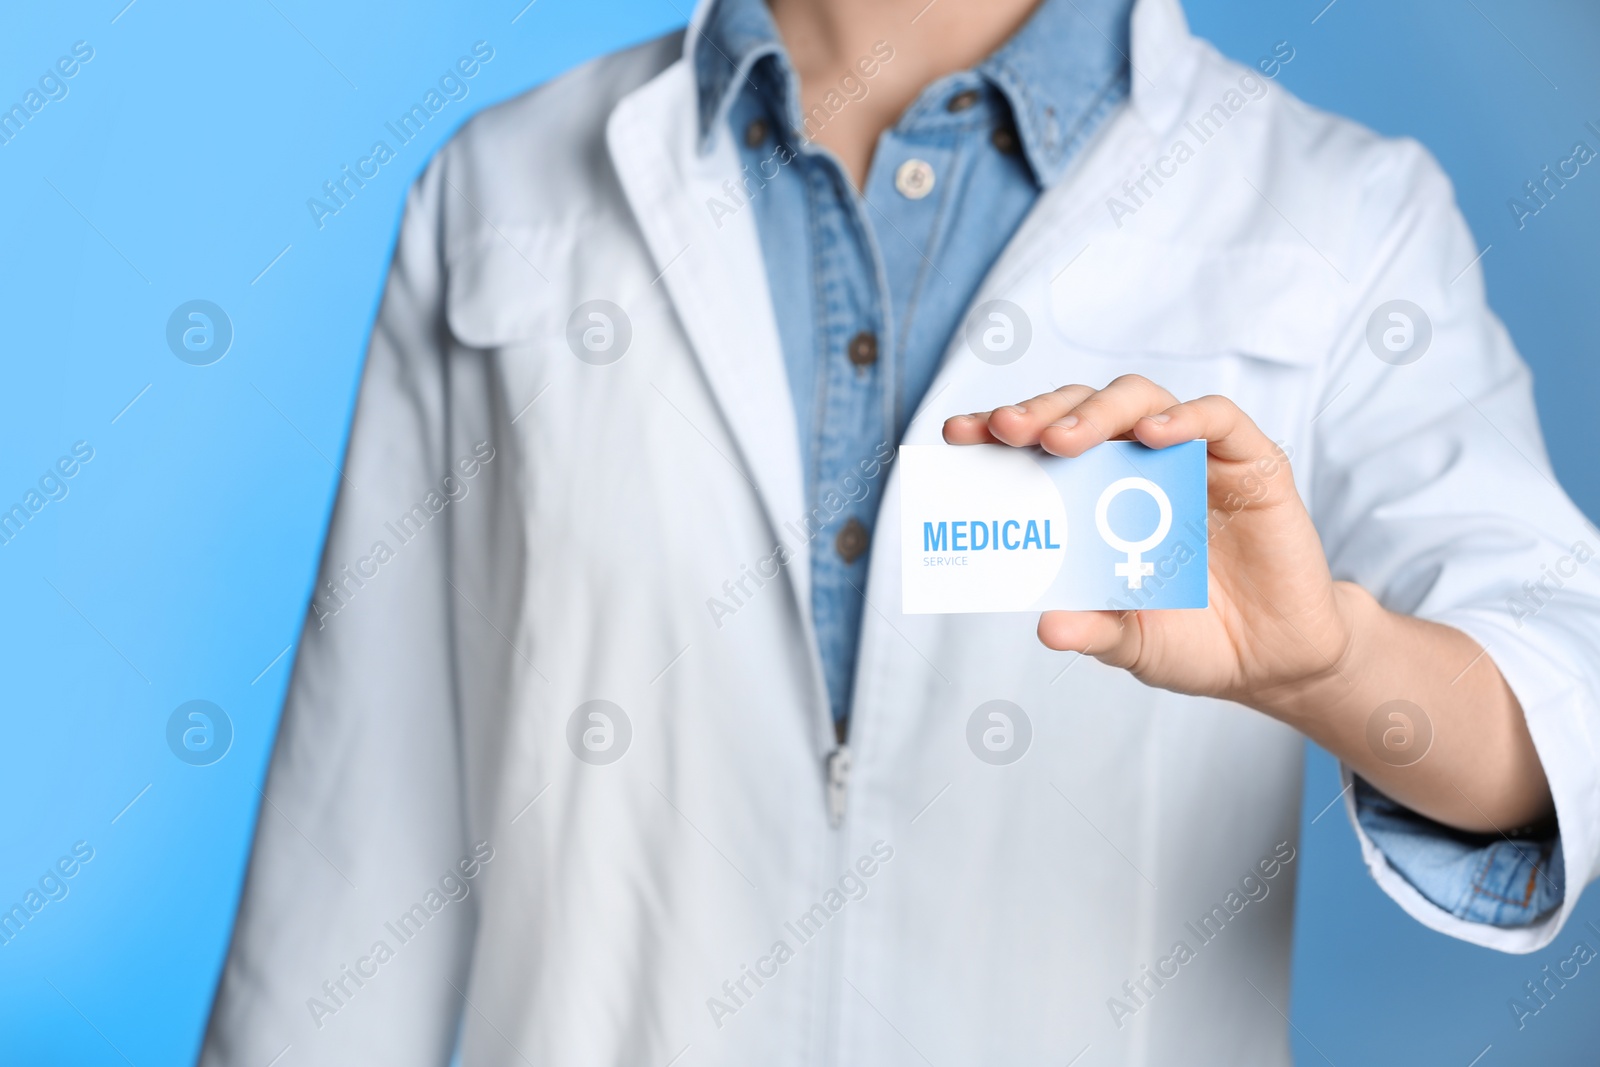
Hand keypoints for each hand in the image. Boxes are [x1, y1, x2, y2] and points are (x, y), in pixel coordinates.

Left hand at [943, 374, 1357, 713]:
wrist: (1275, 661)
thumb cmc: (1192, 640)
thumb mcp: (1131, 642)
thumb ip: (1093, 628)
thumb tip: (1045, 625)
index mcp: (1095, 495)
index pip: (1039, 445)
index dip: (998, 432)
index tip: (955, 435)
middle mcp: (1138, 465)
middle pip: (1081, 410)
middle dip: (1038, 413)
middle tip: (1004, 432)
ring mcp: (1194, 458)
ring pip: (1139, 401)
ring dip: (1095, 413)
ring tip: (1061, 440)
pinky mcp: (1251, 463)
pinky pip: (1218, 419)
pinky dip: (1185, 419)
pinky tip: (1154, 436)